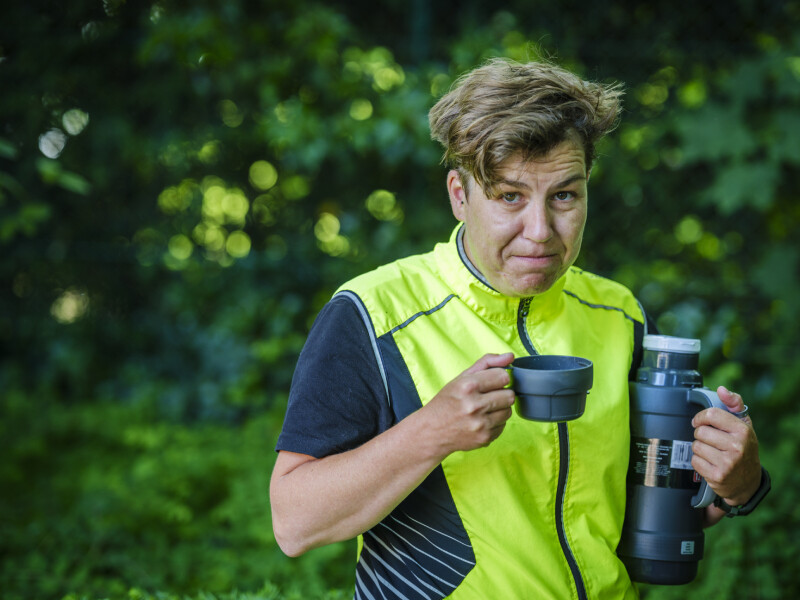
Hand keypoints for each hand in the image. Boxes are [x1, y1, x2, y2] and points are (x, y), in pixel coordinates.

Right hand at [420, 352, 515, 457]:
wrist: (432, 431)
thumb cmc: (447, 402)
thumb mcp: (461, 378)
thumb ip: (487, 363)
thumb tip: (510, 356)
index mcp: (468, 386)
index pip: (503, 376)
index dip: (498, 379)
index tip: (490, 383)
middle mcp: (475, 405)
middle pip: (509, 395)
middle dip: (501, 394)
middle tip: (486, 397)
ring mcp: (480, 424)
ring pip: (508, 411)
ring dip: (499, 409)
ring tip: (483, 409)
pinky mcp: (485, 437)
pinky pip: (503, 426)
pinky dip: (495, 423)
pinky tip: (481, 421)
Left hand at [691, 386, 760, 507]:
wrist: (748, 481)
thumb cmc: (743, 448)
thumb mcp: (744, 425)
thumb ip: (734, 404)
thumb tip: (721, 390)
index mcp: (743, 431)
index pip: (711, 414)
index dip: (700, 417)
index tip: (699, 421)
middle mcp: (737, 447)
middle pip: (700, 431)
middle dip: (701, 434)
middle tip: (711, 440)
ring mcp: (727, 463)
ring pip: (696, 446)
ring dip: (700, 448)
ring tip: (712, 452)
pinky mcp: (717, 476)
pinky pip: (694, 460)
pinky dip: (699, 461)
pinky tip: (710, 463)